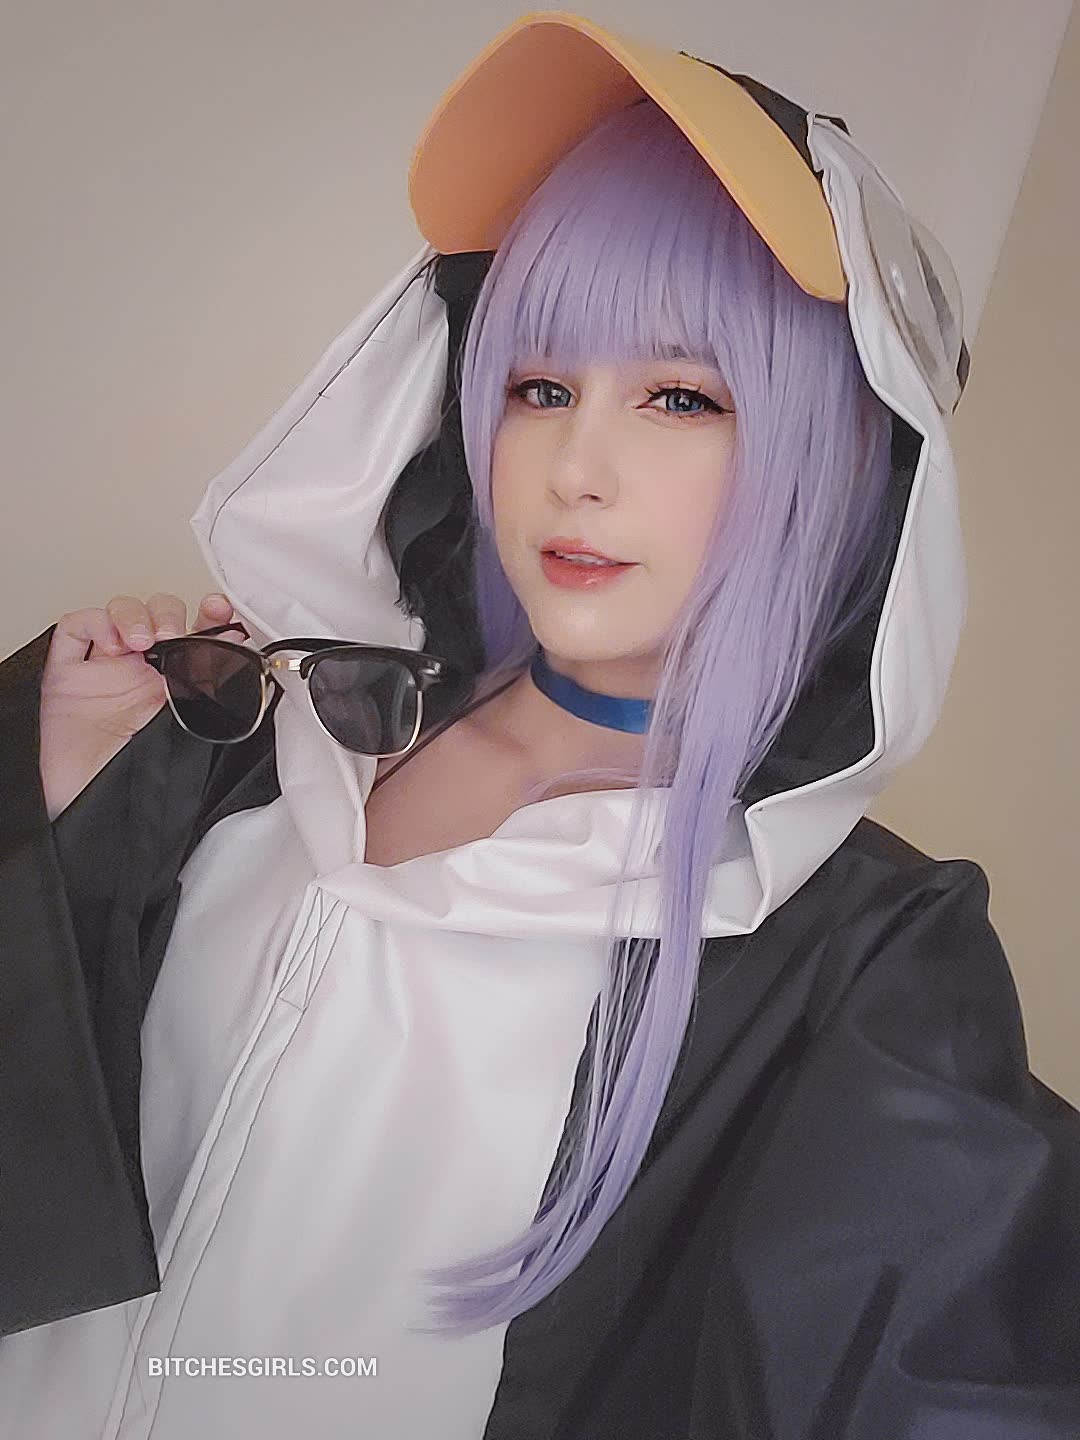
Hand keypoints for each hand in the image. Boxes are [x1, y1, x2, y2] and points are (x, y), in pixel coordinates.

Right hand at [39, 591, 235, 820]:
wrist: (96, 810)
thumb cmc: (141, 777)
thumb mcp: (192, 731)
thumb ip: (216, 696)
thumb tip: (246, 660)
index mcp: (175, 681)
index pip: (194, 633)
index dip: (209, 615)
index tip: (222, 610)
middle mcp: (141, 670)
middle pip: (157, 614)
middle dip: (168, 614)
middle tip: (174, 634)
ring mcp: (104, 668)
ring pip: (120, 612)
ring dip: (135, 616)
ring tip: (143, 641)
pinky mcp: (69, 673)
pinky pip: (76, 627)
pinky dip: (96, 623)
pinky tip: (110, 644)